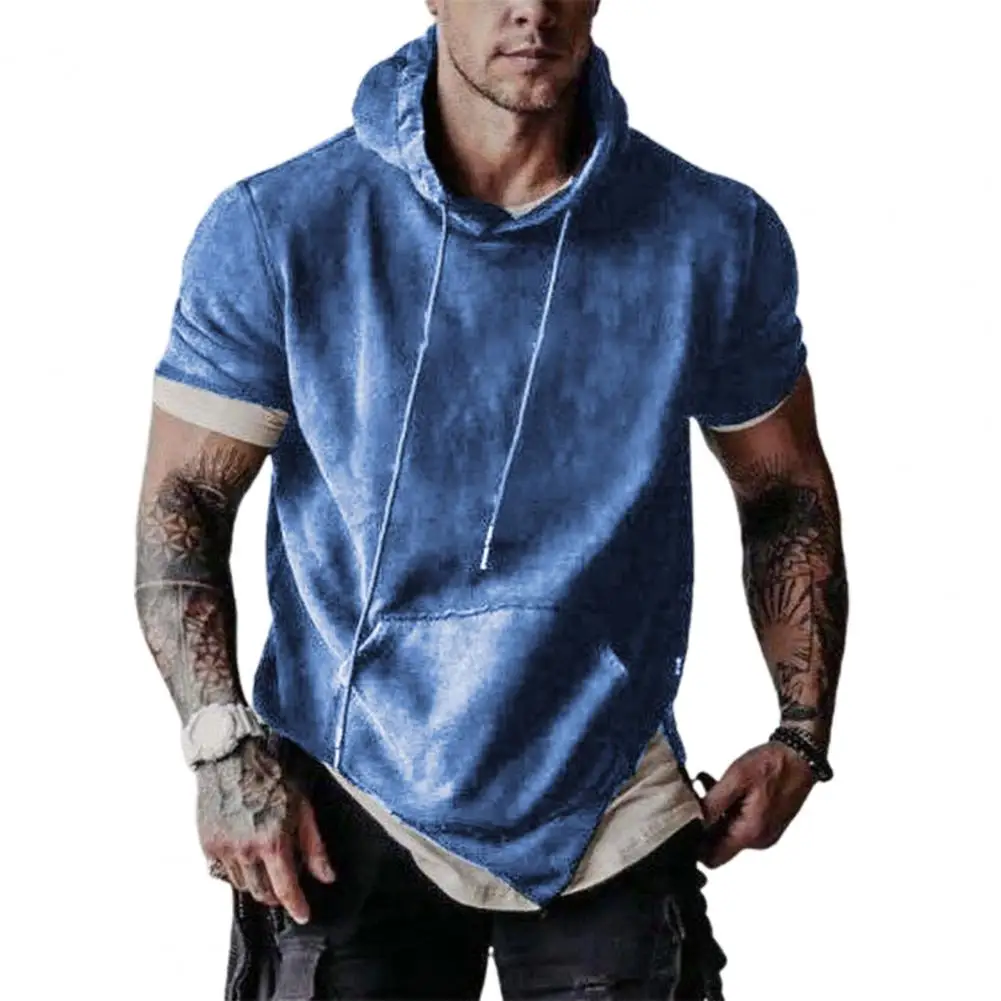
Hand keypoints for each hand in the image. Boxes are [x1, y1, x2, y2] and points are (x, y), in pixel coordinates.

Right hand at [197, 736, 335, 923]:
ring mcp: (224, 848)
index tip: (303, 914)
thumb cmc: (270, 776)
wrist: (232, 757)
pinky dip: (236, 870)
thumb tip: (326, 875)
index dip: (297, 905)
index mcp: (273, 841)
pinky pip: (222, 871)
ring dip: (256, 882)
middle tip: (285, 886)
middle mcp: (246, 850)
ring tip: (265, 864)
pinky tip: (245, 856)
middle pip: (262, 893)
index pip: (285, 888)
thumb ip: (314, 846)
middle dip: (277, 895)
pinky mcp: (207, 844)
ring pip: (242, 885)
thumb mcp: (302, 807)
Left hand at [698, 740, 815, 867]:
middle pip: (718, 843)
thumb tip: (693, 821)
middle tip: (695, 796)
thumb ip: (713, 804)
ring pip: (728, 831)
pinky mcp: (766, 823)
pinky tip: (722, 787)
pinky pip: (740, 823)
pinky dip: (728, 808)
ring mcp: (764, 833)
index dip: (694, 845)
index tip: (683, 822)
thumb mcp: (736, 779)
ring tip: (707, 784)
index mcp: (750, 833)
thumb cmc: (773, 765)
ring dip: (715, 811)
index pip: (712, 858)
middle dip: (703, 821)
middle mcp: (758, 839)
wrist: (800, 757)